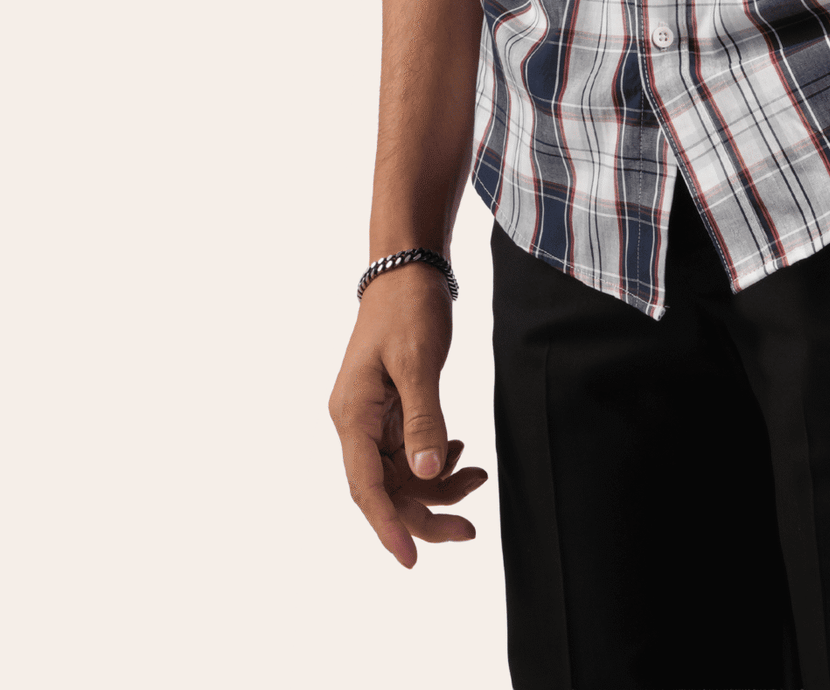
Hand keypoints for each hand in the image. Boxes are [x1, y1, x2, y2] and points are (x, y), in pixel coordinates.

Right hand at [328, 264, 487, 566]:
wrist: (407, 269)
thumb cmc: (407, 308)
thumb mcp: (419, 361)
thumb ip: (424, 417)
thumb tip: (428, 472)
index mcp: (352, 415)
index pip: (366, 487)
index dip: (387, 526)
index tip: (411, 560)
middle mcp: (356, 423)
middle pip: (385, 490)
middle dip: (425, 514)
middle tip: (469, 529)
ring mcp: (373, 418)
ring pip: (401, 475)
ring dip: (437, 487)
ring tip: (478, 479)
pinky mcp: (391, 410)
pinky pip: (410, 453)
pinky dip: (437, 460)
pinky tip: (462, 454)